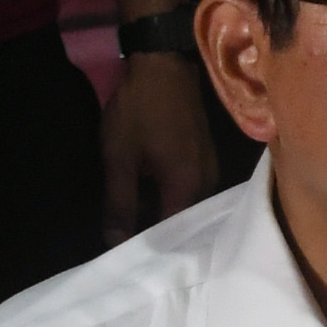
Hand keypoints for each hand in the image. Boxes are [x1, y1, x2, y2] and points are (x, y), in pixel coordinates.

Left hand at [100, 51, 219, 240]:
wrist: (165, 65)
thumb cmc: (140, 111)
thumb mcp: (120, 159)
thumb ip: (120, 203)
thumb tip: (115, 243)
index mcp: (188, 187)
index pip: (171, 235)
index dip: (149, 249)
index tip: (127, 261)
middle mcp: (208, 184)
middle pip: (184, 224)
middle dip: (158, 237)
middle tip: (130, 249)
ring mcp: (210, 170)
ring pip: (188, 207)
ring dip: (165, 218)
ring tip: (139, 230)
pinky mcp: (206, 159)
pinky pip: (191, 191)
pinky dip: (172, 200)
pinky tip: (152, 201)